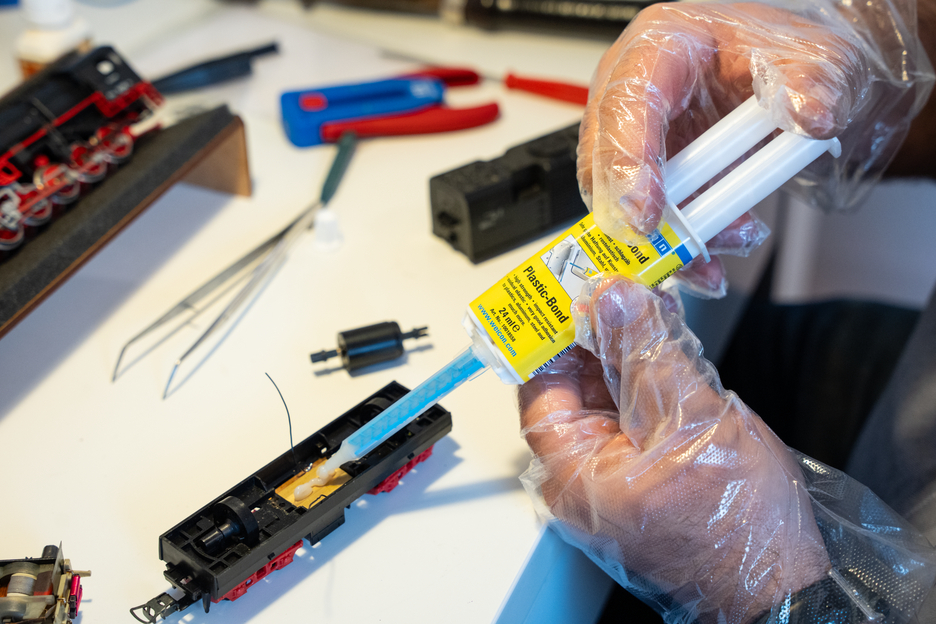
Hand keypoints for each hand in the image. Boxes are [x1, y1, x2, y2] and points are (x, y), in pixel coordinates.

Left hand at [518, 276, 830, 622]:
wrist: (782, 582)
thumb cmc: (736, 529)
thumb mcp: (689, 420)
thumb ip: (645, 352)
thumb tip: (613, 299)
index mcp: (573, 470)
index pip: (540, 382)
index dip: (557, 329)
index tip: (576, 289)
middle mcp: (582, 474)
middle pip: (574, 382)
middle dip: (601, 331)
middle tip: (623, 287)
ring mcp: (611, 474)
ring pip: (606, 391)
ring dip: (628, 348)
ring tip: (653, 307)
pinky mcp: (640, 470)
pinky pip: (632, 411)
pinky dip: (648, 376)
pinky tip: (667, 345)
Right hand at [578, 0, 932, 296]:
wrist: (793, 76)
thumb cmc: (780, 54)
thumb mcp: (810, 53)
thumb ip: (812, 80)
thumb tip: (811, 115)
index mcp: (660, 47)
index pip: (626, 104)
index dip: (628, 163)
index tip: (646, 214)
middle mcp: (637, 94)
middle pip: (604, 162)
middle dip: (634, 216)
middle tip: (672, 250)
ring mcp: (640, 138)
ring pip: (622, 201)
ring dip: (667, 237)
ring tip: (723, 248)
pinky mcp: (654, 177)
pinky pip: (652, 218)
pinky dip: (683, 243)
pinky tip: (718, 251)